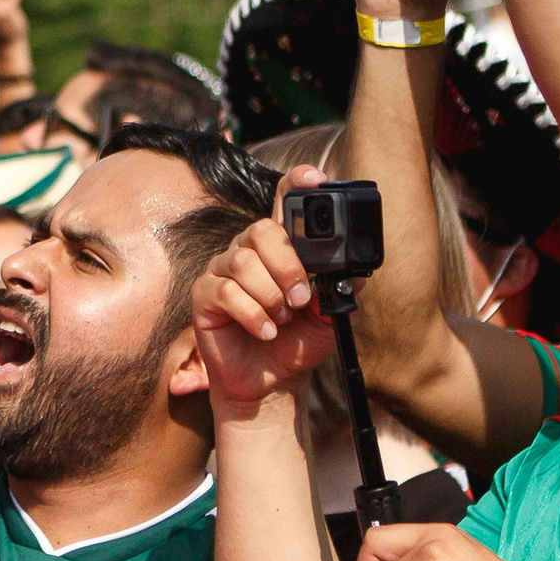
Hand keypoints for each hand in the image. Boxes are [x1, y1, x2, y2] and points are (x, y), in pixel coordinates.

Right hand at [190, 176, 342, 417]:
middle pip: (262, 230)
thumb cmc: (296, 343)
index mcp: (279, 248)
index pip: (282, 202)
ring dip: (271, 296)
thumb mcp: (328, 317)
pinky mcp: (205, 295)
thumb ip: (339, 290)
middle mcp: (248, 251)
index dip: (295, 184)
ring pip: (244, 262)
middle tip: (301, 299)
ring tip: (282, 320)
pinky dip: (254, 316)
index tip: (314, 178)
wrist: (270, 382)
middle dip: (288, 267)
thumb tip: (354, 272)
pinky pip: (227, 292)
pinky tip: (265, 331)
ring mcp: (223, 271)